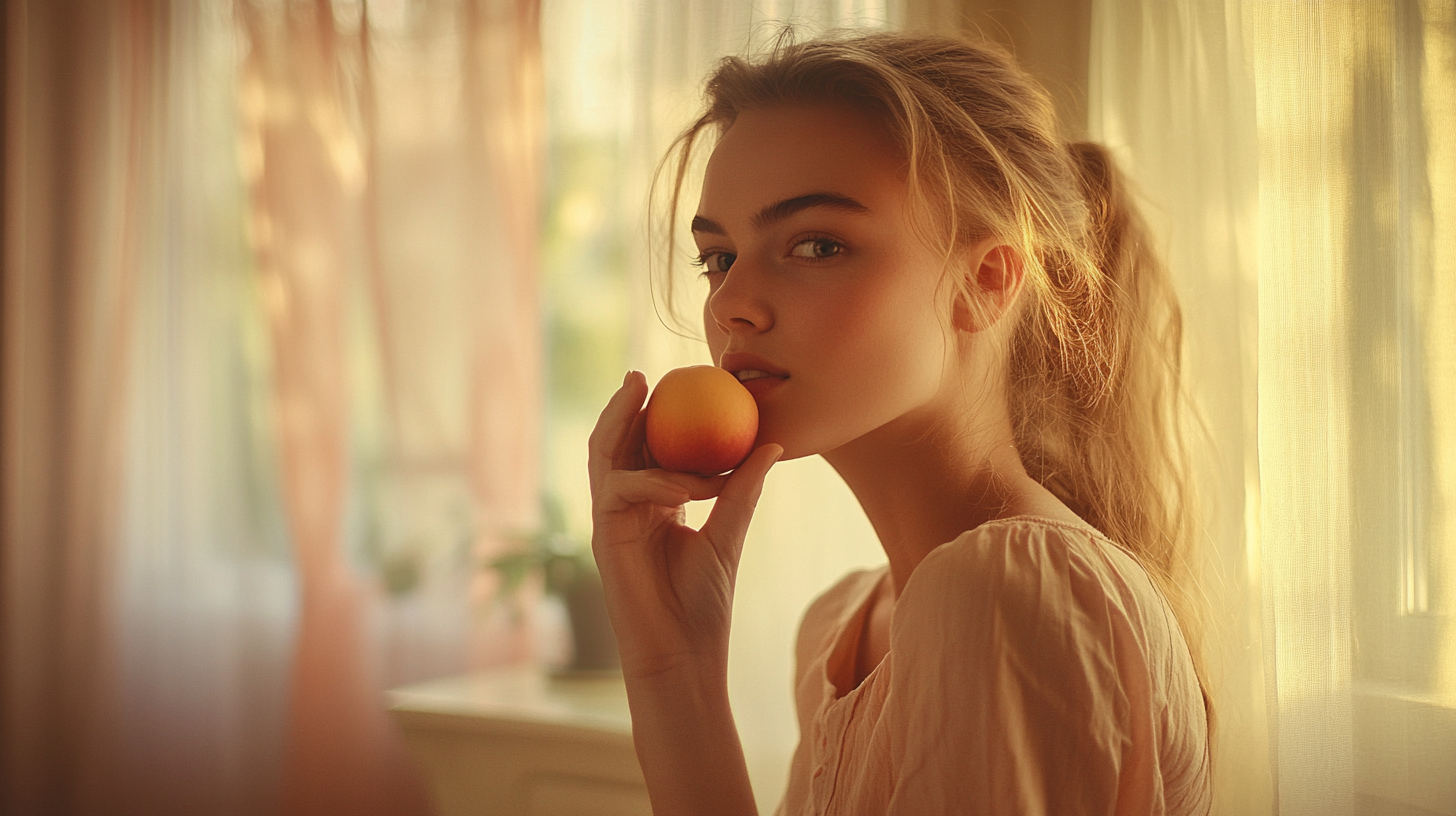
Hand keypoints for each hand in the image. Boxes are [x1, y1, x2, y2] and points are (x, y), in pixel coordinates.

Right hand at [588, 370, 781, 679]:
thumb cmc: (705, 603)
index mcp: (652, 506)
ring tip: (637, 392)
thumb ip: (743, 489)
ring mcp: (611, 522)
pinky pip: (620, 493)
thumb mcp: (730, 533)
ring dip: (619, 423)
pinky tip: (685, 484)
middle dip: (622, 407)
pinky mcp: (605, 539)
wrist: (684, 654)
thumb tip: (772, 445)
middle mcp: (626, 509)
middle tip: (641, 375)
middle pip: (615, 446)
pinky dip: (652, 481)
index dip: (652, 416)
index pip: (645, 450)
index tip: (674, 382)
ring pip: (604, 459)